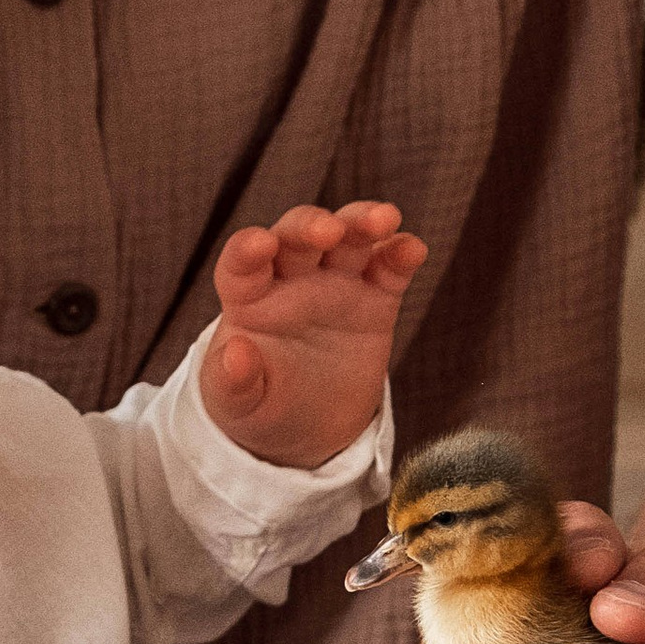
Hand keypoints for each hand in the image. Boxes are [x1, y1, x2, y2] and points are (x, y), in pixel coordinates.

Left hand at [202, 200, 427, 468]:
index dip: (248, 249)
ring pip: (348, 238)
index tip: (260, 244)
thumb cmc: (260, 405)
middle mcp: (291, 279)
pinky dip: (400, 253)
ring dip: (363, 222)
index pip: (241, 262)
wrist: (307, 425)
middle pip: (298, 236)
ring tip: (384, 218)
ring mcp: (335, 284)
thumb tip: (235, 353)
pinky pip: (388, 268)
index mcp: (248, 299)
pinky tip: (413, 249)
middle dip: (313, 225)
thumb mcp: (238, 405)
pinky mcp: (375, 300)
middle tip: (329, 231)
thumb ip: (231, 382)